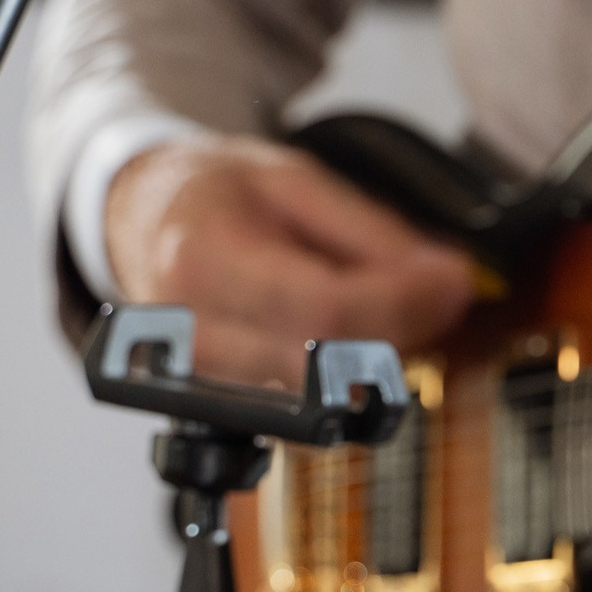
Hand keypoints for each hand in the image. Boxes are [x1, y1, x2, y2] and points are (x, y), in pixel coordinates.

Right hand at [103, 137, 476, 388]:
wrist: (139, 216)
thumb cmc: (212, 194)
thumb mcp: (296, 181)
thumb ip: (375, 235)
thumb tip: (450, 283)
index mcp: (202, 260)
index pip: (322, 308)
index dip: (401, 302)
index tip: (452, 282)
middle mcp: (188, 335)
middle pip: (324, 365)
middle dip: (398, 332)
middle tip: (437, 293)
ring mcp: (196, 382)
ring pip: (318, 400)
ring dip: (374, 359)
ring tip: (389, 304)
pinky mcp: (215, 409)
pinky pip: (301, 411)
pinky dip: (344, 379)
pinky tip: (355, 339)